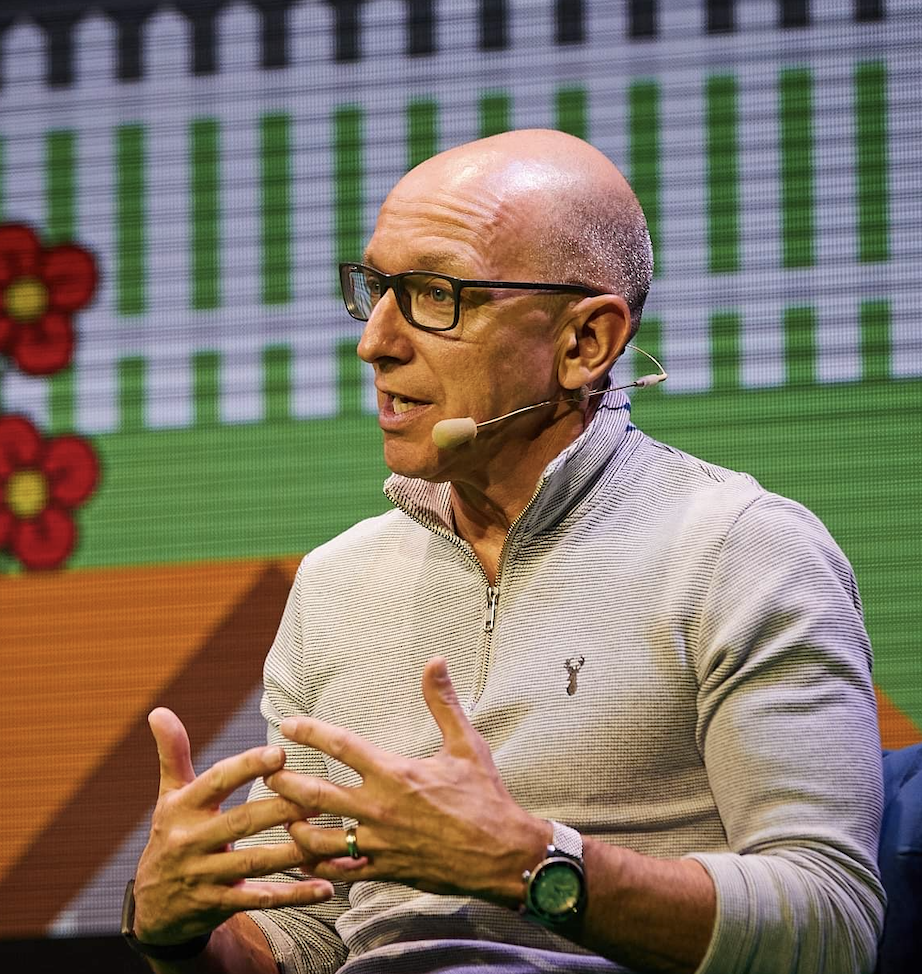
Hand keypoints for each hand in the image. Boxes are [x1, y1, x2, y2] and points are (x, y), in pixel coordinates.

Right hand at [132, 708, 333, 945]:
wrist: (152, 907)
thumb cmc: (172, 835)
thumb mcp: (169, 795)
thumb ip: (173, 753)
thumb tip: (158, 710)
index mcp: (182, 808)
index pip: (216, 782)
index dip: (247, 767)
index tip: (280, 752)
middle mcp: (190, 841)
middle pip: (241, 822)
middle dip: (280, 808)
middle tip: (319, 794)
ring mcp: (204, 876)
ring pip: (253, 862)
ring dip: (293, 851)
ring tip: (327, 836)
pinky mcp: (218, 905)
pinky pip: (260, 899)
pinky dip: (294, 895)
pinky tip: (326, 887)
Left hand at [265, 658, 550, 904]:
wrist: (503, 855)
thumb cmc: (485, 797)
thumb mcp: (466, 744)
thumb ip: (443, 702)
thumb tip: (435, 661)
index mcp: (395, 773)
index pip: (341, 746)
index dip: (311, 731)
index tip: (289, 724)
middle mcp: (379, 808)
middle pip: (314, 793)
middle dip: (284, 780)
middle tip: (266, 770)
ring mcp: (379, 843)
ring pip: (318, 839)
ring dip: (294, 826)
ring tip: (280, 815)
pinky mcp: (385, 870)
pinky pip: (340, 872)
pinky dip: (318, 866)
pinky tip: (305, 859)